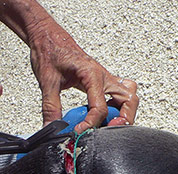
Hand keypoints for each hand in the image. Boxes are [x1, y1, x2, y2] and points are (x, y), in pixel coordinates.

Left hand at [28, 17, 138, 132]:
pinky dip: (120, 108)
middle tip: (107, 130)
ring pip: (130, 98)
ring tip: (109, 125)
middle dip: (122, 119)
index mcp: (92, 75)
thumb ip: (51, 108)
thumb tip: (51, 129)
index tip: (79, 131)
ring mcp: (107, 79)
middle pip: (129, 100)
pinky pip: (122, 96)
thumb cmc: (51, 52)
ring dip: (125, 114)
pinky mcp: (104, 82)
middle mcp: (104, 76)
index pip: (100, 107)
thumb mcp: (47, 82)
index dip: (90, 124)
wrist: (50, 38)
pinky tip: (105, 115)